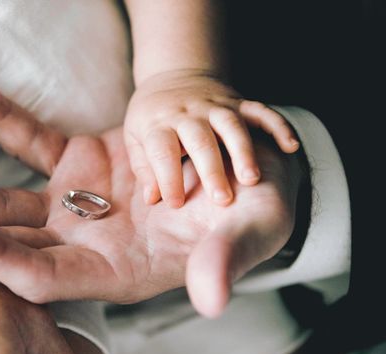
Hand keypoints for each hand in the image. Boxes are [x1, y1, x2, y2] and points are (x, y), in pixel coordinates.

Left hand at [0, 76, 303, 316]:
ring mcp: (76, 206)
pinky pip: (31, 140)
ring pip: (2, 202)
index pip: (41, 277)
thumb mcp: (249, 233)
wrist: (246, 178)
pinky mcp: (79, 165)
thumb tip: (214, 296)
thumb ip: (227, 261)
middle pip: (1, 245)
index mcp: (115, 274)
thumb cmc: (253, 215)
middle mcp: (83, 246)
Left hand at [124, 70, 299, 206]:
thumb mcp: (136, 138)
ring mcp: (215, 105)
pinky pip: (261, 112)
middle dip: (211, 171)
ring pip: (232, 126)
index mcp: (158, 123)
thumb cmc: (152, 117)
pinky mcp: (238, 102)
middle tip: (222, 200)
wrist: (173, 75)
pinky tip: (291, 146)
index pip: (161, 151)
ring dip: (244, 152)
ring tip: (252, 180)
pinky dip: (278, 126)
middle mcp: (188, 113)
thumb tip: (152, 198)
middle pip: (200, 141)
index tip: (175, 204)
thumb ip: (144, 168)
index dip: (167, 178)